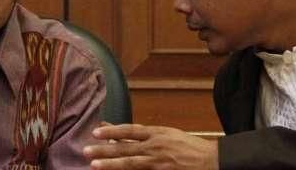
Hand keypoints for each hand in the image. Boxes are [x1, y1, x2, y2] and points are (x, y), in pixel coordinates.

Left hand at [83, 124, 217, 169]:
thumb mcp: (166, 134)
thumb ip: (143, 134)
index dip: (112, 130)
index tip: (96, 131)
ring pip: (130, 163)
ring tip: (94, 165)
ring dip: (111, 164)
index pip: (130, 130)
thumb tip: (120, 130)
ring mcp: (157, 162)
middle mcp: (155, 146)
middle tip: (85, 150)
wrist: (210, 160)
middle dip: (104, 150)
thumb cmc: (187, 146)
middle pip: (125, 148)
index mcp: (156, 133)